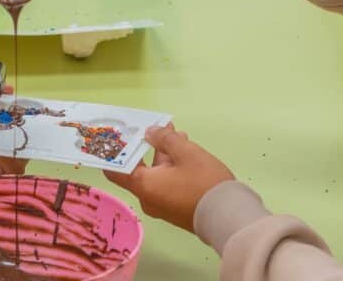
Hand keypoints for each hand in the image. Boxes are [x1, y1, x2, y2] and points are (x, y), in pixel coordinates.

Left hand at [0, 82, 26, 186]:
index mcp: (0, 135)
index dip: (28, 126)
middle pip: (25, 153)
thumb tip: (7, 86)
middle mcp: (2, 156)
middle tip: (8, 134)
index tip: (24, 117)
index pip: (24, 132)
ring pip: (15, 169)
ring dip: (1, 156)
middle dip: (19, 144)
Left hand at [105, 125, 234, 232]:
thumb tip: (150, 132)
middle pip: (139, 169)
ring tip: (177, 134)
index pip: (116, 170)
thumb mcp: (186, 152)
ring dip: (163, 154)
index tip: (116, 137)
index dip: (113, 153)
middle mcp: (147, 198)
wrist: (228, 216)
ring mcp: (161, 206)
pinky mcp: (174, 209)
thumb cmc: (203, 182)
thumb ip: (165, 139)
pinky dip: (170, 168)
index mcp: (143, 185)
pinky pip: (165, 184)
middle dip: (147, 146)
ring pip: (155, 175)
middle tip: (155, 128)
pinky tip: (185, 152)